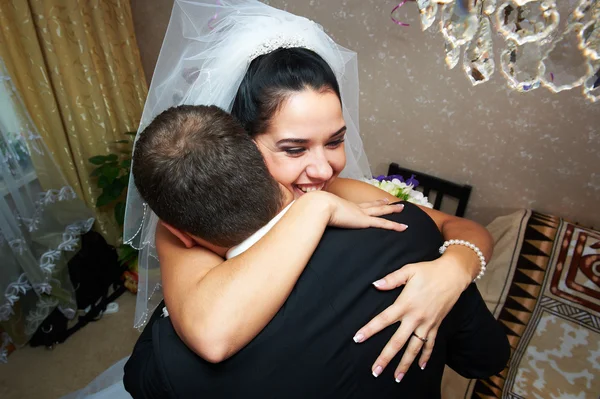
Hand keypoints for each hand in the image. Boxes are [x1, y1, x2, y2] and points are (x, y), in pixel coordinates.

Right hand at [322, 194, 406, 231]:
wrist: (319, 206)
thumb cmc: (315, 210)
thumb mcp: (317, 213)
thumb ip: (317, 218)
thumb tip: (310, 222)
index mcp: (345, 206)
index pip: (360, 205)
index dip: (369, 203)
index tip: (375, 200)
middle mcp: (355, 208)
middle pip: (373, 205)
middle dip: (383, 203)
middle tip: (392, 201)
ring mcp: (361, 214)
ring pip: (381, 211)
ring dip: (392, 209)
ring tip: (402, 208)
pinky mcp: (365, 221)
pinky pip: (384, 224)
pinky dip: (394, 226)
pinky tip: (404, 227)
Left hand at [353, 257, 469, 381]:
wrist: (453, 275)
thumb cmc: (429, 271)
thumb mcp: (408, 271)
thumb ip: (391, 279)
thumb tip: (375, 285)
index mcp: (405, 304)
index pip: (383, 320)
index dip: (370, 329)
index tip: (357, 338)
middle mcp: (415, 317)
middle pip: (398, 342)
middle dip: (385, 357)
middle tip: (375, 370)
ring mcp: (427, 324)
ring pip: (414, 348)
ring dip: (405, 364)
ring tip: (396, 377)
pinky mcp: (436, 325)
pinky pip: (430, 344)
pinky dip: (425, 356)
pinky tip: (420, 366)